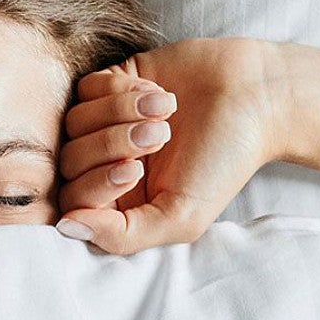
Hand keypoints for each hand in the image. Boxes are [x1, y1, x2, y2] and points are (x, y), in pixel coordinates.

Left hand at [56, 38, 285, 253]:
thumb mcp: (182, 216)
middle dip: (112, 144)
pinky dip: (119, 90)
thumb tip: (66, 228)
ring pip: (74, 121)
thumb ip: (123, 234)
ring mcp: (104, 122)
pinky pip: (85, 88)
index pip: (73, 202)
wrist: (254, 98)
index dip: (96, 184)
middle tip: (160, 135)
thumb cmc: (222, 161)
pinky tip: (157, 92)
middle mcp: (106, 163)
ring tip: (165, 110)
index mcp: (119, 201)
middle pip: (69, 160)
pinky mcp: (110, 84)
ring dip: (120, 114)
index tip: (135, 169)